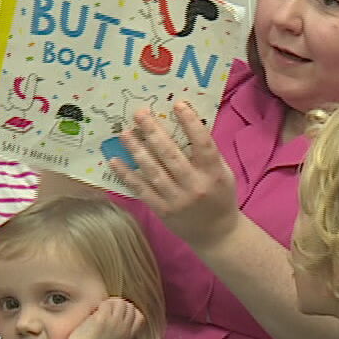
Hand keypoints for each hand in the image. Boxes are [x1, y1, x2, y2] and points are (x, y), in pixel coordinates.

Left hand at [64, 298, 143, 338]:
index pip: (139, 317)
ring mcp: (114, 322)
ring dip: (111, 303)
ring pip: (120, 303)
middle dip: (120, 305)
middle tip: (109, 308)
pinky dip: (102, 304)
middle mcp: (124, 328)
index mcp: (128, 337)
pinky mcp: (103, 318)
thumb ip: (122, 337)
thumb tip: (122, 325)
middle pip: (130, 307)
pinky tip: (95, 310)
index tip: (121, 312)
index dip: (131, 312)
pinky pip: (107, 303)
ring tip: (102, 308)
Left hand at [109, 101, 241, 250]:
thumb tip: (185, 124)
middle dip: (154, 132)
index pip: (203, 144)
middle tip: (140, 114)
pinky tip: (115, 161)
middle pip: (172, 155)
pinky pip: (141, 190)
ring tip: (124, 133)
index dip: (191, 123)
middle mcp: (195, 186)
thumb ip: (207, 153)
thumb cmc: (220, 196)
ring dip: (136, 150)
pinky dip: (127, 175)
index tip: (178, 104)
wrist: (216, 234)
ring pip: (153, 171)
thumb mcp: (223, 173)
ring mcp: (177, 200)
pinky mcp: (162, 210)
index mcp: (214, 173)